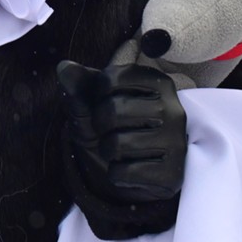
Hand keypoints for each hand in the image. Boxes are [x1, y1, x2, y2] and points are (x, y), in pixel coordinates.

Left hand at [57, 60, 187, 239]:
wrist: (129, 174)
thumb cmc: (111, 129)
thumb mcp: (92, 104)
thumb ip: (79, 85)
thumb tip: (64, 67)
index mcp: (157, 82)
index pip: (110, 79)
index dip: (96, 96)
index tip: (106, 105)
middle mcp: (173, 108)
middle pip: (114, 110)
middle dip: (100, 125)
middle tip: (109, 131)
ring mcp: (177, 142)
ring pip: (118, 144)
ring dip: (107, 151)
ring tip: (119, 151)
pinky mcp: (173, 173)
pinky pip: (126, 172)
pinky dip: (117, 174)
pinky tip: (129, 170)